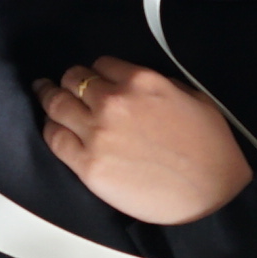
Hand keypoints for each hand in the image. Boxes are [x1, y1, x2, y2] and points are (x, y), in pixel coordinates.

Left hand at [34, 56, 251, 224]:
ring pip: (56, 104)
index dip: (97, 72)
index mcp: (141, 81)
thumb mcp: (191, 97)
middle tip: (63, 85)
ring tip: (46, 97)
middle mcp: (114, 102)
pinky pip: (55, 138)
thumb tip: (133, 85)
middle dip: (70, 81)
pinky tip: (53, 128)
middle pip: (73, 80)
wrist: (211, 193)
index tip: (95, 79)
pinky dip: (51, 129)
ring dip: (50, 98)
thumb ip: (156, 84)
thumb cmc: (209, 149)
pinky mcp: (88, 165)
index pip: (101, 64)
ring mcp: (97, 134)